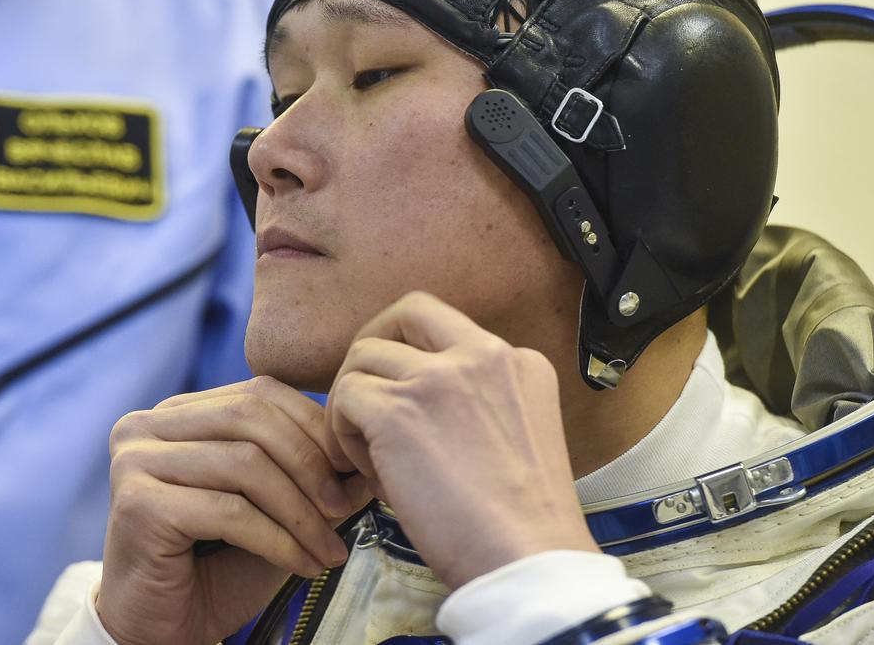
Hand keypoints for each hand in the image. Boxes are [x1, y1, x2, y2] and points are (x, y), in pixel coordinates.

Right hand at [94, 377, 371, 644]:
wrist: (159, 632)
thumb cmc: (216, 569)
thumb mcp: (274, 511)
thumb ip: (311, 477)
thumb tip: (365, 458)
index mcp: (177, 412)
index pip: (260, 392)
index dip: (314, 427)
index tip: (352, 472)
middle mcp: (146, 426)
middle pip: (251, 417)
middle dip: (310, 464)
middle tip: (344, 510)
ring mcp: (135, 461)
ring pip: (245, 463)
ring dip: (301, 511)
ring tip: (329, 549)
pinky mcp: (139, 504)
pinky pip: (230, 511)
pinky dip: (279, 540)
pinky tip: (303, 565)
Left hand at [325, 291, 598, 589]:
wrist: (529, 561)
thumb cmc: (521, 524)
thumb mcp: (518, 434)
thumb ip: (478, 402)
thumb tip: (414, 400)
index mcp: (518, 361)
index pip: (447, 324)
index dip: (412, 352)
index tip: (402, 393)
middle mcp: (482, 355)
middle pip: (405, 312)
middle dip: (373, 348)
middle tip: (364, 401)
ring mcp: (439, 378)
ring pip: (364, 358)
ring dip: (355, 405)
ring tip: (371, 459)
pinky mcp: (399, 411)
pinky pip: (344, 398)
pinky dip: (343, 435)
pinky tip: (368, 476)